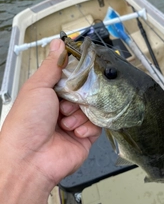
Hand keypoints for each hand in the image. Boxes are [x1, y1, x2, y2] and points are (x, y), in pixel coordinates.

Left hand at [0, 39, 100, 188]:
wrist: (30, 159)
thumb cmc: (26, 123)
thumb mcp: (37, 87)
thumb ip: (52, 66)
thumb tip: (58, 44)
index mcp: (49, 95)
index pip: (71, 78)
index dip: (78, 75)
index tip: (83, 71)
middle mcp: (62, 109)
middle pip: (85, 92)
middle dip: (78, 96)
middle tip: (66, 102)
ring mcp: (74, 123)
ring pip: (92, 108)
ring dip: (80, 114)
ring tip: (65, 122)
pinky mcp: (85, 138)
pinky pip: (98, 125)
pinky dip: (87, 127)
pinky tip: (74, 132)